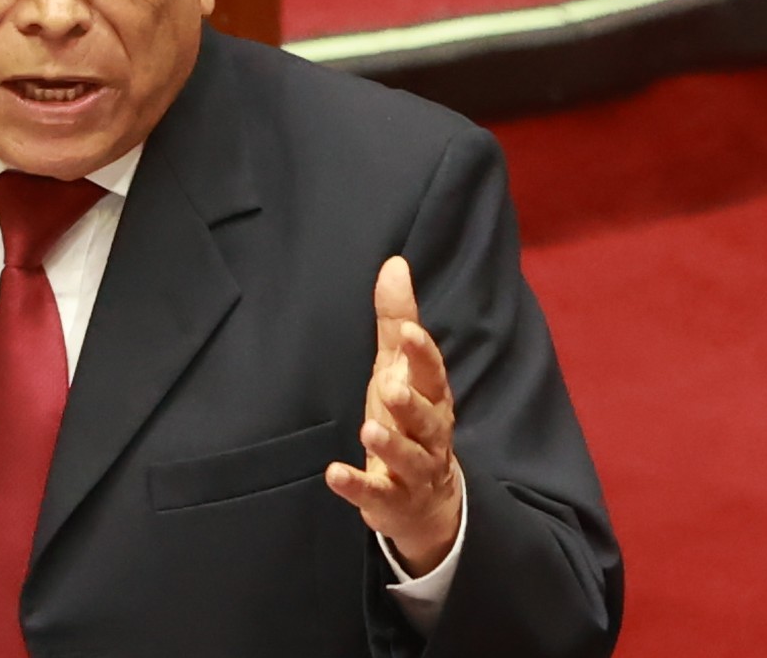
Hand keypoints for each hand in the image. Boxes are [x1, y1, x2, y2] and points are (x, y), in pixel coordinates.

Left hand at [325, 256, 460, 575]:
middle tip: (391, 387)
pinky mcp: (390, 499)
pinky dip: (356, 486)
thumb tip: (394, 264)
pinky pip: (375, 493)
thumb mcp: (400, 368)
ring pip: (408, 458)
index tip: (410, 333)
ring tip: (368, 429)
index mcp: (433, 398)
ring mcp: (412, 470)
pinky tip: (333, 474)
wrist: (427, 502)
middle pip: (428, 419)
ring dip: (390, 445)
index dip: (423, 355)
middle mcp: (430, 434)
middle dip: (411, 404)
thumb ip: (397, 321)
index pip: (433, 374)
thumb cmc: (409, 419)